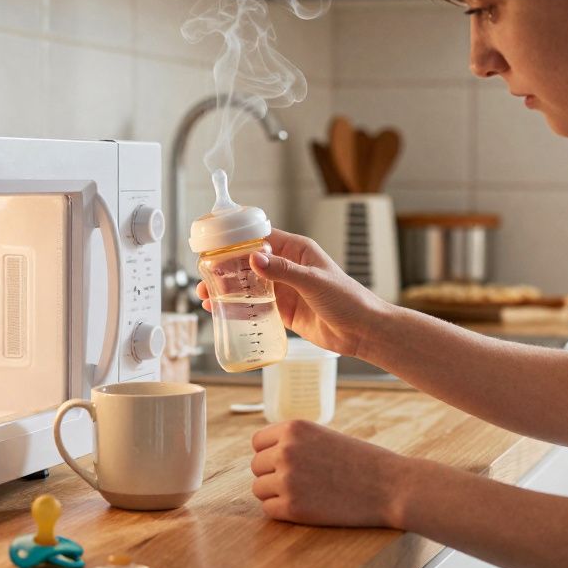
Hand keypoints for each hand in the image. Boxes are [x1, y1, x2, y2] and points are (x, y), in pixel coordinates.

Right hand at [197, 228, 388, 358]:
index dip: (237, 239)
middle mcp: (288, 267)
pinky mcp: (285, 311)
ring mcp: (285, 289)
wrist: (363, 331)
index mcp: (297, 250)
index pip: (261, 237)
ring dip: (228, 289)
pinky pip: (257, 307)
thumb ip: (283, 270)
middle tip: (204, 275)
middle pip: (249, 263)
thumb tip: (254, 257)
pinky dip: (239, 308)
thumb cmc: (348, 299)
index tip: (214, 244)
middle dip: (226, 268)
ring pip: (250, 286)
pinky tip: (222, 311)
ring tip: (206, 295)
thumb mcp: (313, 281)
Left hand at [250, 419, 409, 527]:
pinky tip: (307, 507)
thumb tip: (265, 457)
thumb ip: (294, 443)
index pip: (258, 442)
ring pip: (259, 489)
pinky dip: (283, 511)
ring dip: (276, 494)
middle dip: (273, 475)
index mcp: (293, 428)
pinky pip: (269, 510)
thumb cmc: (362, 462)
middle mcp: (285, 451)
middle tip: (302, 482)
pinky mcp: (293, 507)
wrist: (390, 486)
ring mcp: (287, 479)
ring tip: (306, 494)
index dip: (270, 454)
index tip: (288, 464)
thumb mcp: (324, 437)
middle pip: (256, 467)